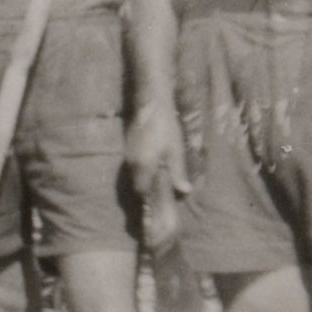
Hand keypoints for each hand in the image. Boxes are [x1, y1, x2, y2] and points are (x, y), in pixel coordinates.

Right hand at [125, 102, 188, 236]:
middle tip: (157, 198)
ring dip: (143, 180)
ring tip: (155, 184)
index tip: (156, 206)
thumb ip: (178, 173)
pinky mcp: (128, 146)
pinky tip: (151, 167)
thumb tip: (184, 192)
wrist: (152, 104)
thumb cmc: (166, 128)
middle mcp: (132, 163)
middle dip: (145, 192)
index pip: (141, 192)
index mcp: (143, 166)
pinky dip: (140, 170)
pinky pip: (132, 165)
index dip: (148, 200)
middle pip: (135, 185)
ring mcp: (128, 154)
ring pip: (133, 175)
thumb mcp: (176, 151)